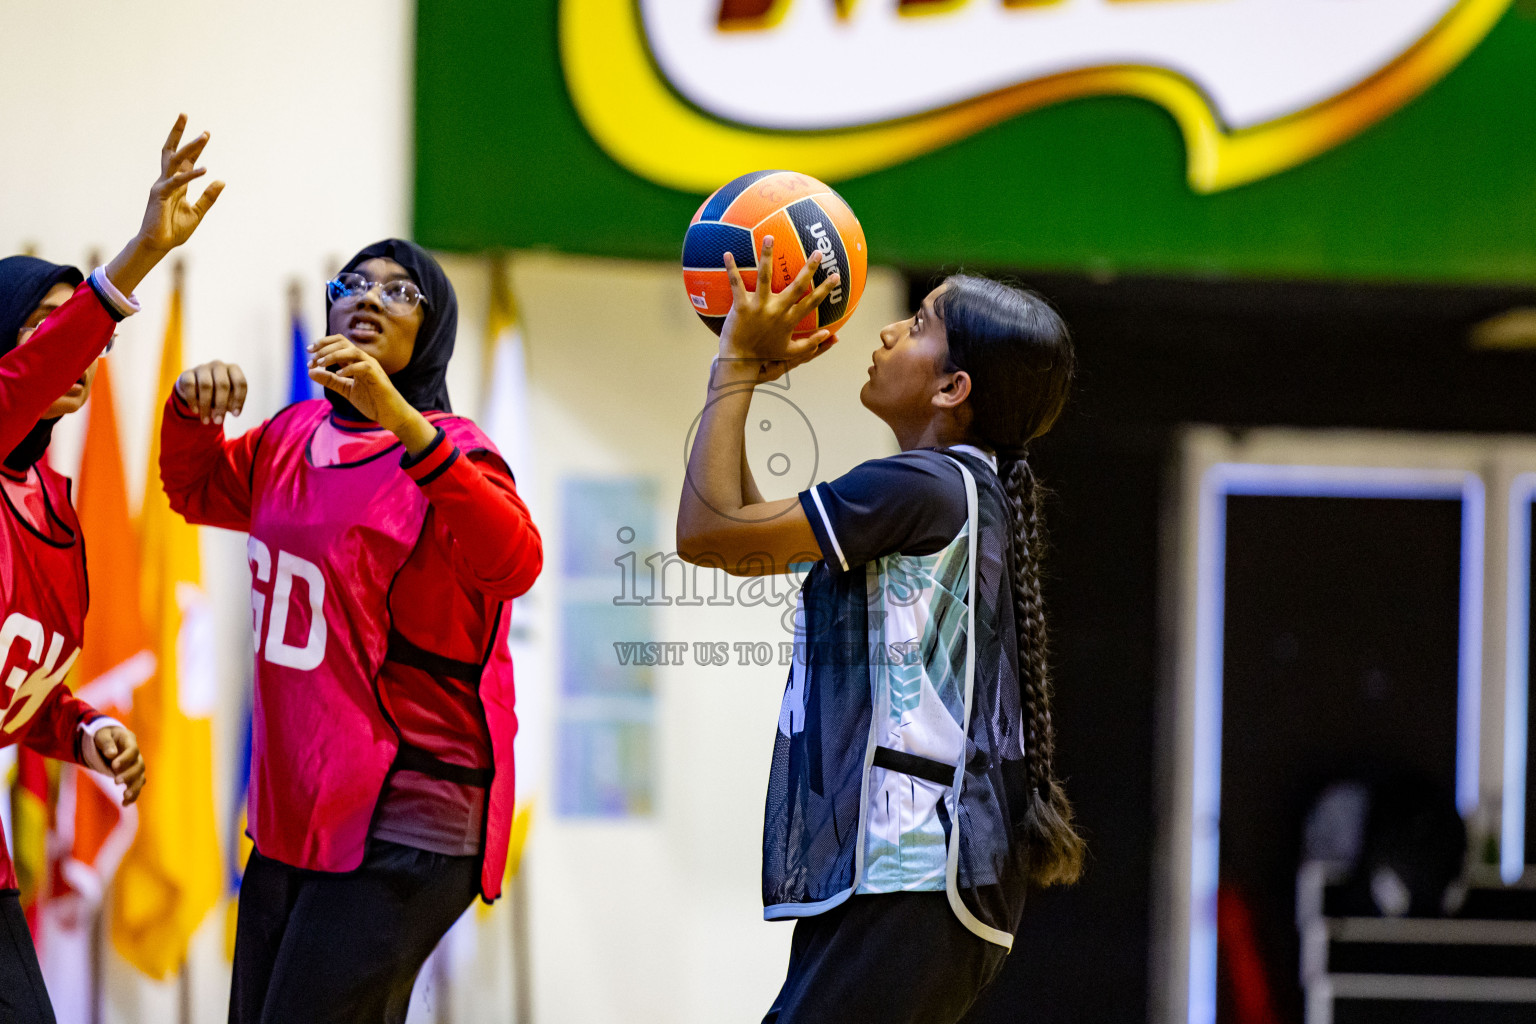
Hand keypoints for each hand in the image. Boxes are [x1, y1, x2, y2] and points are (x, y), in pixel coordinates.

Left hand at [94, 726, 145, 805]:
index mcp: (130, 741)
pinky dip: (133, 795)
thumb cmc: (104, 735)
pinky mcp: (131, 775)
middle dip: (129, 775)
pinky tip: (124, 803)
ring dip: (134, 787)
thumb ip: (106, 743)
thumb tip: (111, 754)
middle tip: (116, 781)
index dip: (125, 759)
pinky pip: (136, 786)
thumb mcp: (101, 735)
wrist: (109, 740)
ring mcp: (135, 765)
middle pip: (139, 766)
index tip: (114, 766)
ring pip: (140, 777)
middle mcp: (136, 755)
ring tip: (125, 796)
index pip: (133, 750)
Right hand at [137, 114, 223, 253]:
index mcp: (177, 185)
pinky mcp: (160, 195)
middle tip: (185, 114)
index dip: (195, 147)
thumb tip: (222, 181)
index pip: (186, 161)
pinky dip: (191, 175)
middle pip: (172, 151)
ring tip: (204, 136)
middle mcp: (167, 181)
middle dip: (179, 134)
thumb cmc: (174, 230)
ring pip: (175, 161)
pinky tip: (205, 169)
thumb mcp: (197, 213)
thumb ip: (209, 197)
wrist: (158, 245)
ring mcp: (162, 186)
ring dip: (190, 147)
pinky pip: (177, 182)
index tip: (205, 134)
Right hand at [175, 360, 246, 424]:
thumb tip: (233, 411)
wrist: (194, 389)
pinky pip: (190, 385)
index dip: (239, 400)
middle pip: (222, 384)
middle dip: (221, 405)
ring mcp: (202, 367)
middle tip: (218, 421)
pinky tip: (195, 411)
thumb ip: (232, 403)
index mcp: (233, 369)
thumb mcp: (228, 398)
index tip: (235, 415)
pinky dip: (193, 400)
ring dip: (206, 406)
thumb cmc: (217, 394)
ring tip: (206, 421)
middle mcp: (218, 365)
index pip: (240, 383)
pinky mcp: (187, 373)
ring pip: (206, 385)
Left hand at [307, 336, 410, 423]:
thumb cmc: (372, 401)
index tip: (309, 351)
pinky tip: (338, 374)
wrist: (391, 414)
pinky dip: (349, 369)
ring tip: (321, 364)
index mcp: (357, 361)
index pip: (339, 343)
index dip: (323, 343)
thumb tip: (310, 372)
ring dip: (334, 355)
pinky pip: (363, 367)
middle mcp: (364, 360)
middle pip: (343, 343)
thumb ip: (330, 380)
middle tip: (312, 359)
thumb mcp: (346, 389)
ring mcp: (372, 367)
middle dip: (325, 348)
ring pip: (352, 352)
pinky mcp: (378, 377)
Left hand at [718, 236, 840, 381]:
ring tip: (769, 237)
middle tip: (819, 253)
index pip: (812, 302)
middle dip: (809, 268)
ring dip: (767, 256)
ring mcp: (759, 307)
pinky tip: (727, 253)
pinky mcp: (741, 307)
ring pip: (765, 277)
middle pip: (797, 287)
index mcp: (789, 320)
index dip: (825, 289)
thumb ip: (810, 344)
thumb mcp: (790, 352)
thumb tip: (830, 335)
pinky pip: (736, 284)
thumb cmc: (765, 355)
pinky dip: (731, 268)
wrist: (740, 360)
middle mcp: (777, 311)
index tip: (836, 276)